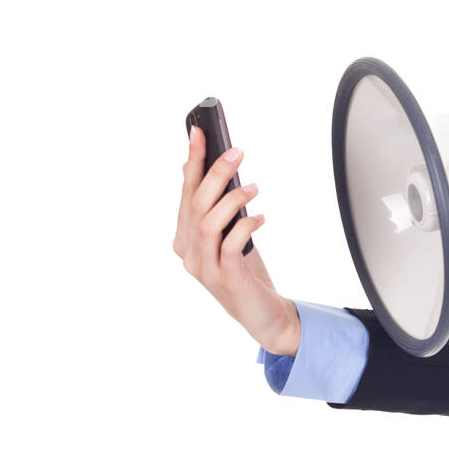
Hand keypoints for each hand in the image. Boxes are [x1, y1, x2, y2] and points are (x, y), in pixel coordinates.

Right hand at [173, 125, 300, 355]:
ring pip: (208, 222)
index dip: (192, 162)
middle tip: (236, 151)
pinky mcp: (226, 279)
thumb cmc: (245, 272)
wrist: (263, 315)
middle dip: (214, 173)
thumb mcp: (225, 235)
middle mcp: (189, 252)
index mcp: (185, 238)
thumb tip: (194, 167)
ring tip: (253, 187)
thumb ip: (210, 207)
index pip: (186, 193)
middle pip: (196, 204)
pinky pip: (230, 245)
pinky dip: (245, 226)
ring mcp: (204, 267)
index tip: (200, 133)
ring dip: (231, 199)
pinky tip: (260, 217)